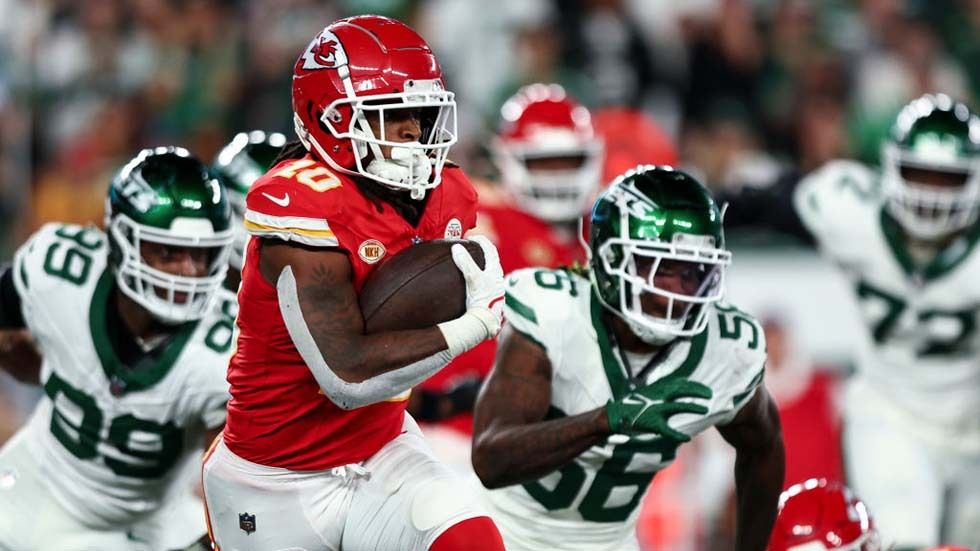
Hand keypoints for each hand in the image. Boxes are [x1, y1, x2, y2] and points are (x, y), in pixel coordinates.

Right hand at [438, 236, 504, 356]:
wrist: (484, 323)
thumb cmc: (481, 300)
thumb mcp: (473, 278)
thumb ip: (465, 262)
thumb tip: (456, 247)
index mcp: (495, 271)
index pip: (490, 249)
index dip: (480, 240)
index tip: (469, 238)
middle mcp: (497, 279)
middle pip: (490, 259)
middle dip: (480, 251)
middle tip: (468, 247)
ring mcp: (493, 289)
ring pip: (487, 271)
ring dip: (479, 264)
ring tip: (467, 262)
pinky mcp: (488, 297)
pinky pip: (483, 282)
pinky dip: (477, 276)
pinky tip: (468, 282)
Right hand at [604, 379, 711, 438]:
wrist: (617, 415)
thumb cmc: (633, 404)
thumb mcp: (648, 391)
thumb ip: (663, 389)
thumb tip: (679, 385)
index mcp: (657, 389)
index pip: (680, 383)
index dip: (695, 385)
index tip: (705, 389)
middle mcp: (658, 397)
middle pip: (682, 391)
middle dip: (697, 392)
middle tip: (710, 395)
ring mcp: (656, 410)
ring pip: (679, 407)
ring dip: (693, 408)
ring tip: (705, 409)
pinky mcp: (653, 424)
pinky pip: (669, 431)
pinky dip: (678, 435)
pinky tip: (687, 438)